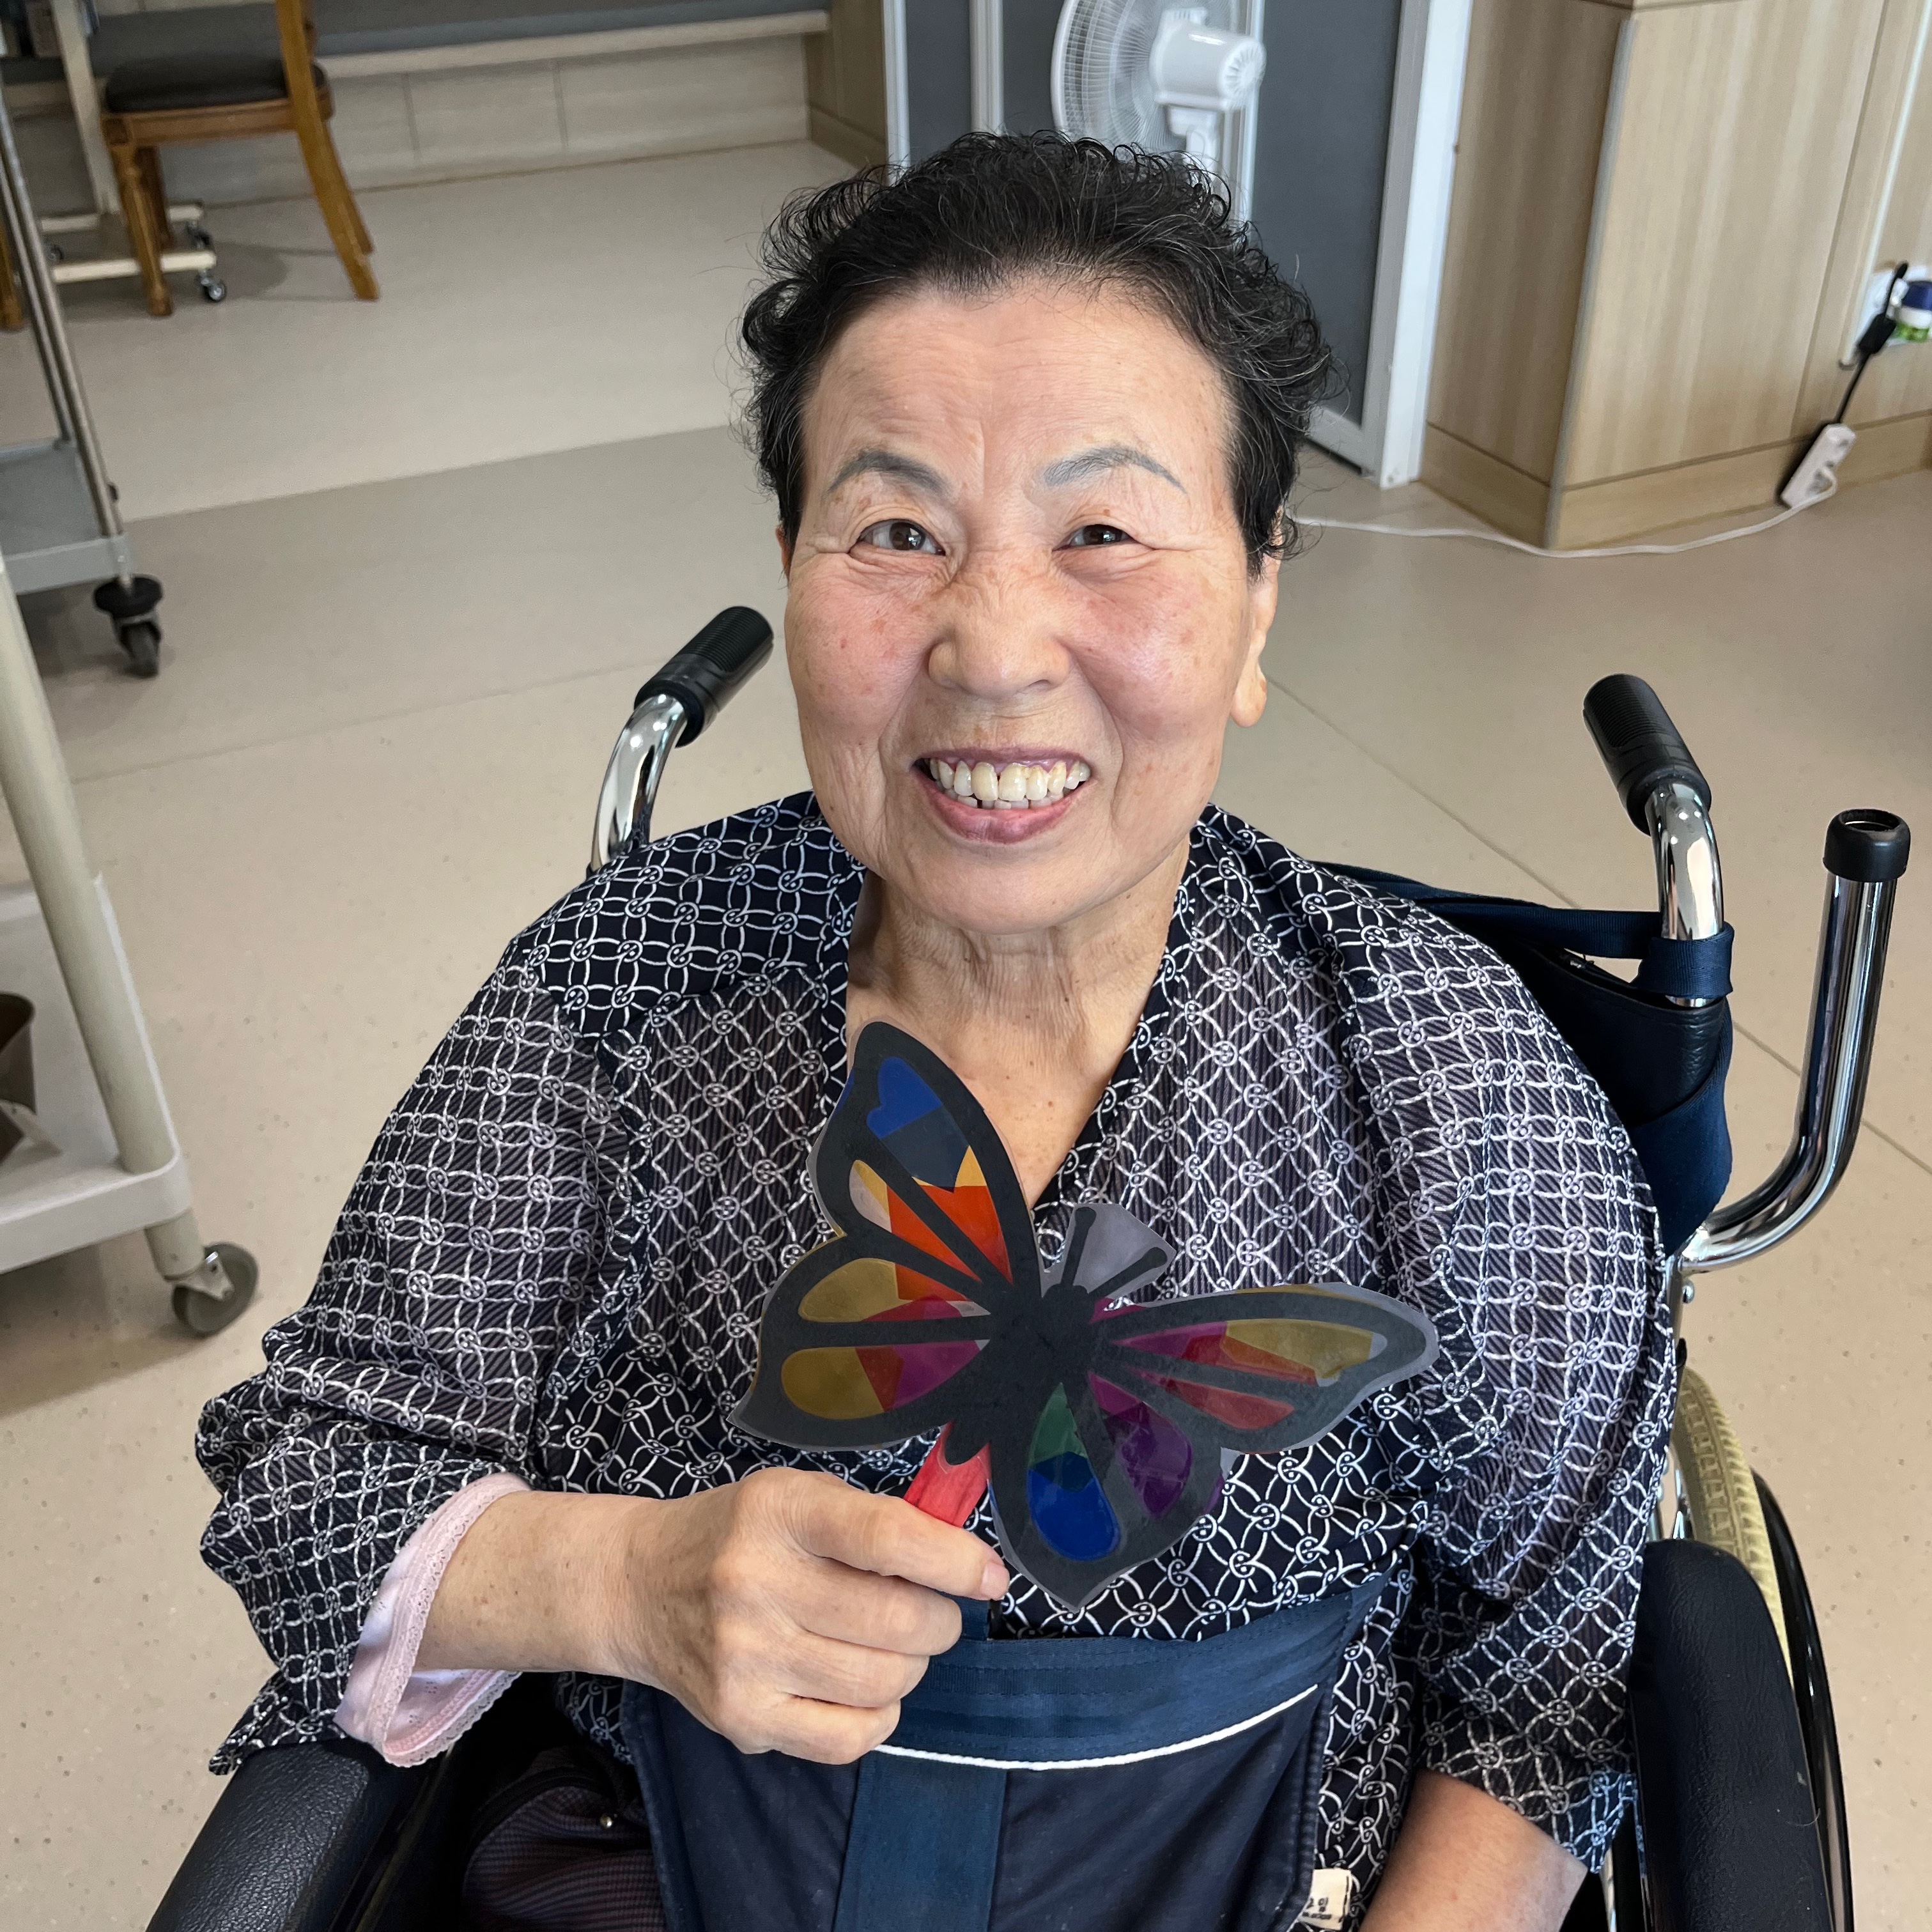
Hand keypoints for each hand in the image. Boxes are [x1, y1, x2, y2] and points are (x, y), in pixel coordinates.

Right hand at [611, 1468, 1007, 1761]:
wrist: (640, 1587)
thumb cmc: (741, 1535)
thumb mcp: (798, 1496)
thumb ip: (876, 1521)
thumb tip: (965, 1563)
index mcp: (779, 1511)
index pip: (886, 1537)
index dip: (954, 1560)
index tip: (989, 1576)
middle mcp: (754, 1583)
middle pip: (896, 1619)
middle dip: (939, 1619)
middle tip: (931, 1612)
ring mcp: (743, 1658)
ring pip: (882, 1682)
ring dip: (911, 1665)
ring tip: (891, 1644)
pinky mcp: (740, 1718)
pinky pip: (849, 1738)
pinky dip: (878, 1715)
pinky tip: (863, 1687)